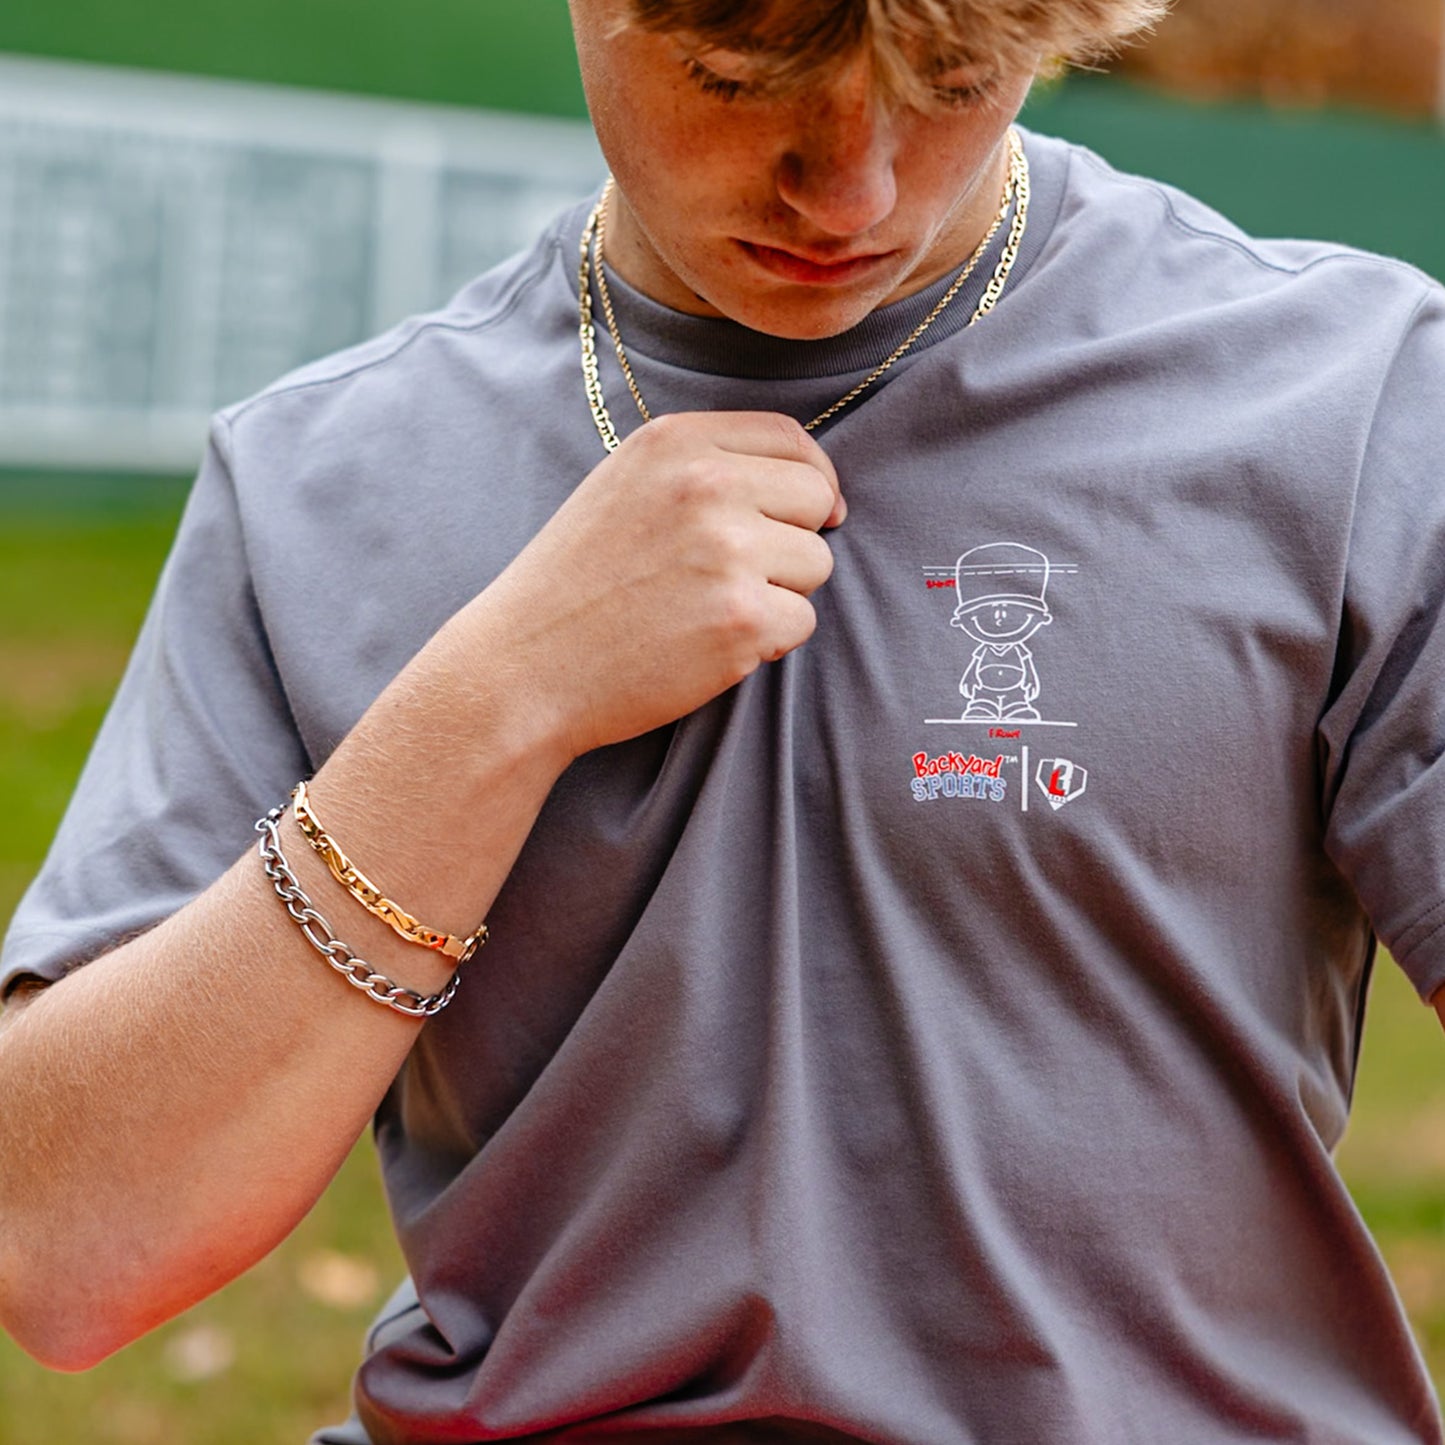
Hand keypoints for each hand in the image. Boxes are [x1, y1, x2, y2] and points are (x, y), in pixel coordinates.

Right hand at [468, 411, 845, 760]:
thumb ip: (705, 468)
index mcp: (676, 442)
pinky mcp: (743, 618)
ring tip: (708, 610)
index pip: (790, 439)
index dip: (810, 478)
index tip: (807, 514)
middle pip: (815, 497)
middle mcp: (706, 484)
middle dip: (793, 539)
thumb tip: (818, 487)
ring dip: (780, 593)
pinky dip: (767, 642)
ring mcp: (728, 552)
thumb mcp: (626, 487)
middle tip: (736, 575)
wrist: (525, 666)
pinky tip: (708, 646)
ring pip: (816, 564)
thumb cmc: (577, 584)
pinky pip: (802, 622)